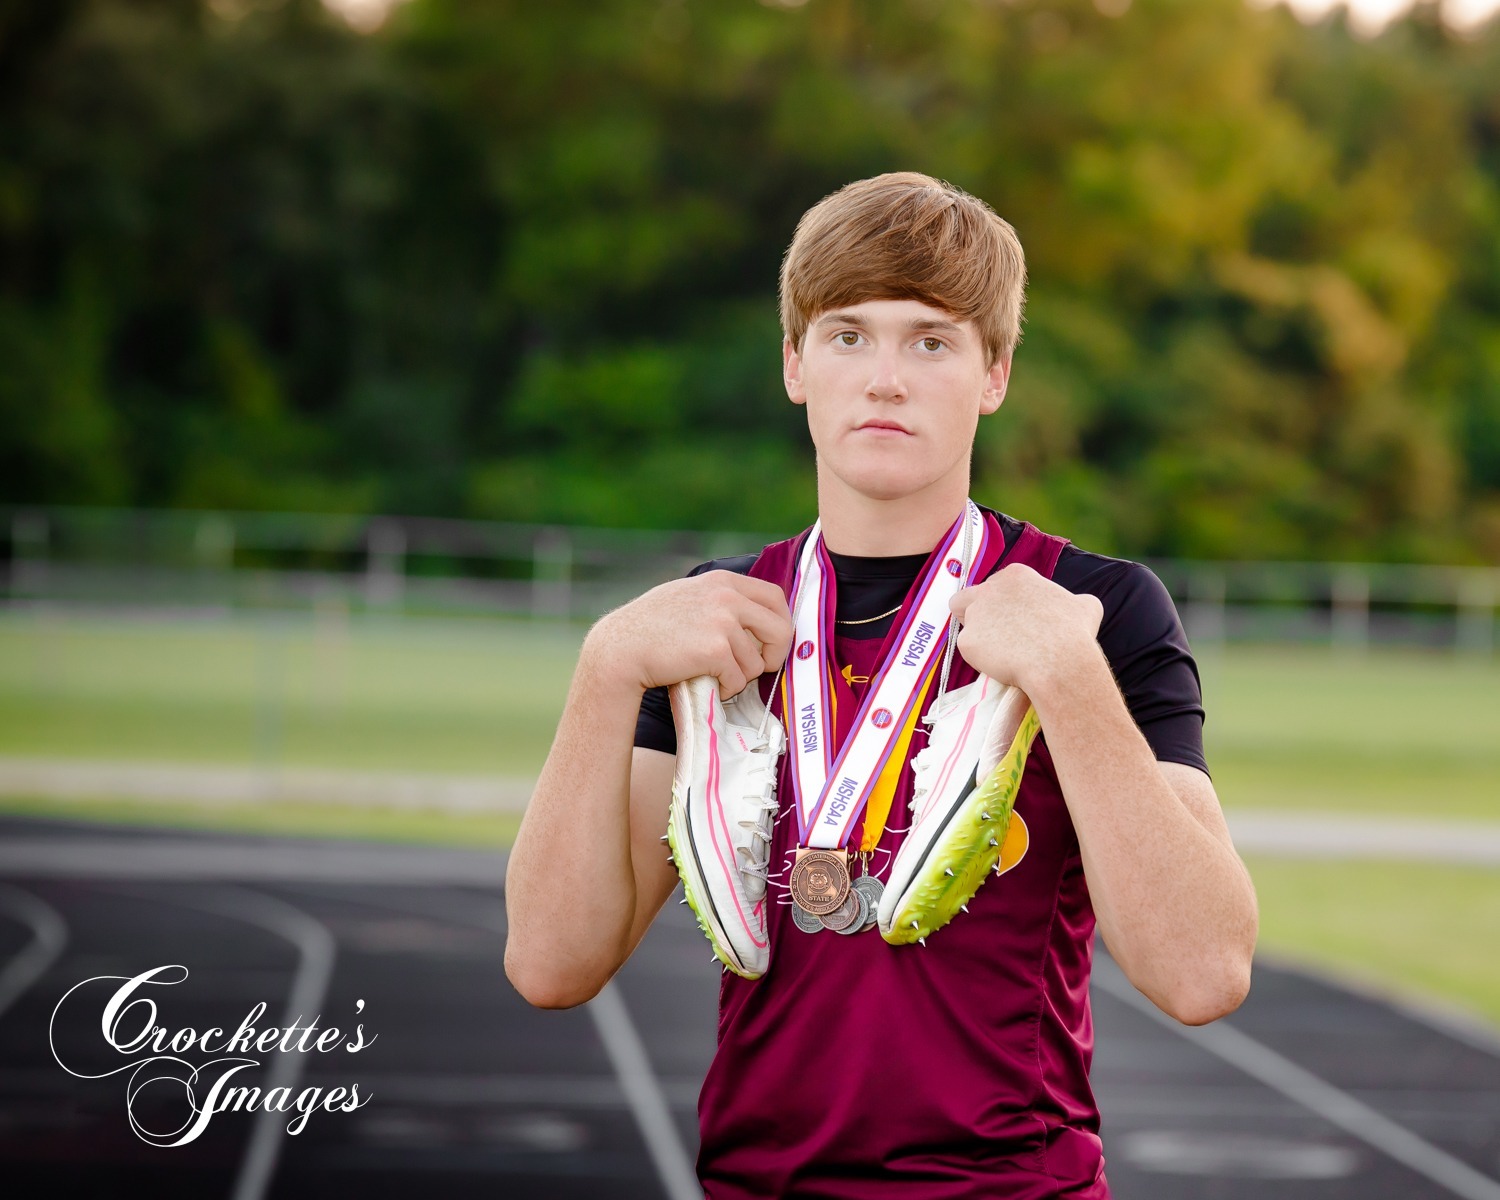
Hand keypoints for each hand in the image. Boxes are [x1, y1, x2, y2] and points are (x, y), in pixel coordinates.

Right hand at [590, 571, 792, 699]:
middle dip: (774, 655)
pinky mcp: (715, 649)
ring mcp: (722, 622)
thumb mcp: (689, 596)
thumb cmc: (650, 627)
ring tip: (712, 675)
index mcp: (723, 581)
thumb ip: (720, 599)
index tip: (769, 644)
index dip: (779, 624)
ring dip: (738, 677)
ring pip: (755, 663)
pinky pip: (738, 679)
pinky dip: (724, 688)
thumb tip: (755, 618)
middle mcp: (727, 596)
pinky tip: (705, 682)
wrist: (621, 648)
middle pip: (780, 629)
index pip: (775, 597)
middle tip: (757, 668)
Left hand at [948, 564, 1103, 693]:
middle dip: (981, 614)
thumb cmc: (1075, 633)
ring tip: (996, 650)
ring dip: (977, 633)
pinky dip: (979, 657)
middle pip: (970, 597)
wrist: (1059, 662)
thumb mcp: (1085, 606)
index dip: (1003, 603)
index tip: (1014, 619)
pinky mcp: (967, 640)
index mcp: (1015, 576)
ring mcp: (976, 614)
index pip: (997, 584)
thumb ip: (1073, 601)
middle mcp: (990, 589)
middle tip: (999, 634)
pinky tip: (998, 664)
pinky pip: (968, 648)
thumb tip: (1078, 606)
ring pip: (963, 620)